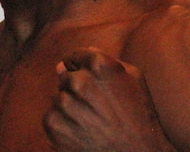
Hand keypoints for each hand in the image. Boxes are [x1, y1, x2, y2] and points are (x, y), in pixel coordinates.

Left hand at [43, 47, 172, 151]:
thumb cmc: (139, 116)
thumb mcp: (133, 78)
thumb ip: (105, 59)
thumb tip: (74, 56)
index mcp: (99, 65)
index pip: (74, 56)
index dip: (81, 68)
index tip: (93, 83)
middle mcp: (79, 82)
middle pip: (65, 77)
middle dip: (77, 90)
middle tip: (99, 109)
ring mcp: (65, 104)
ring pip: (58, 98)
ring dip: (70, 108)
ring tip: (93, 123)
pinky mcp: (54, 125)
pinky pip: (50, 117)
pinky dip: (63, 125)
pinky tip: (83, 133)